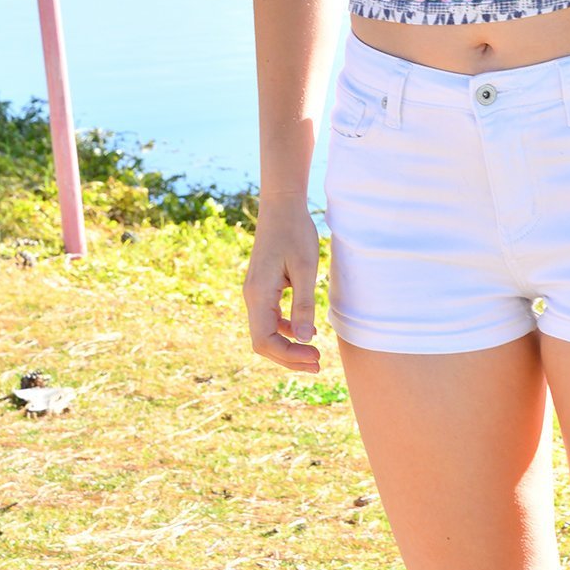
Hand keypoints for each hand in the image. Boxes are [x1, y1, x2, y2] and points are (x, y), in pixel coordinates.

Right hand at [242, 193, 321, 371]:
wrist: (282, 205)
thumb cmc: (295, 232)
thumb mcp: (306, 267)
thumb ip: (303, 304)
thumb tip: (304, 339)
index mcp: (259, 294)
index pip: (265, 341)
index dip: (289, 356)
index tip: (315, 357)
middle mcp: (252, 296)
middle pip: (263, 341)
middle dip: (288, 357)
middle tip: (317, 364)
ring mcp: (255, 292)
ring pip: (265, 331)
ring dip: (287, 346)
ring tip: (312, 355)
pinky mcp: (262, 287)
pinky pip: (269, 318)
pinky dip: (284, 330)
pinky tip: (302, 332)